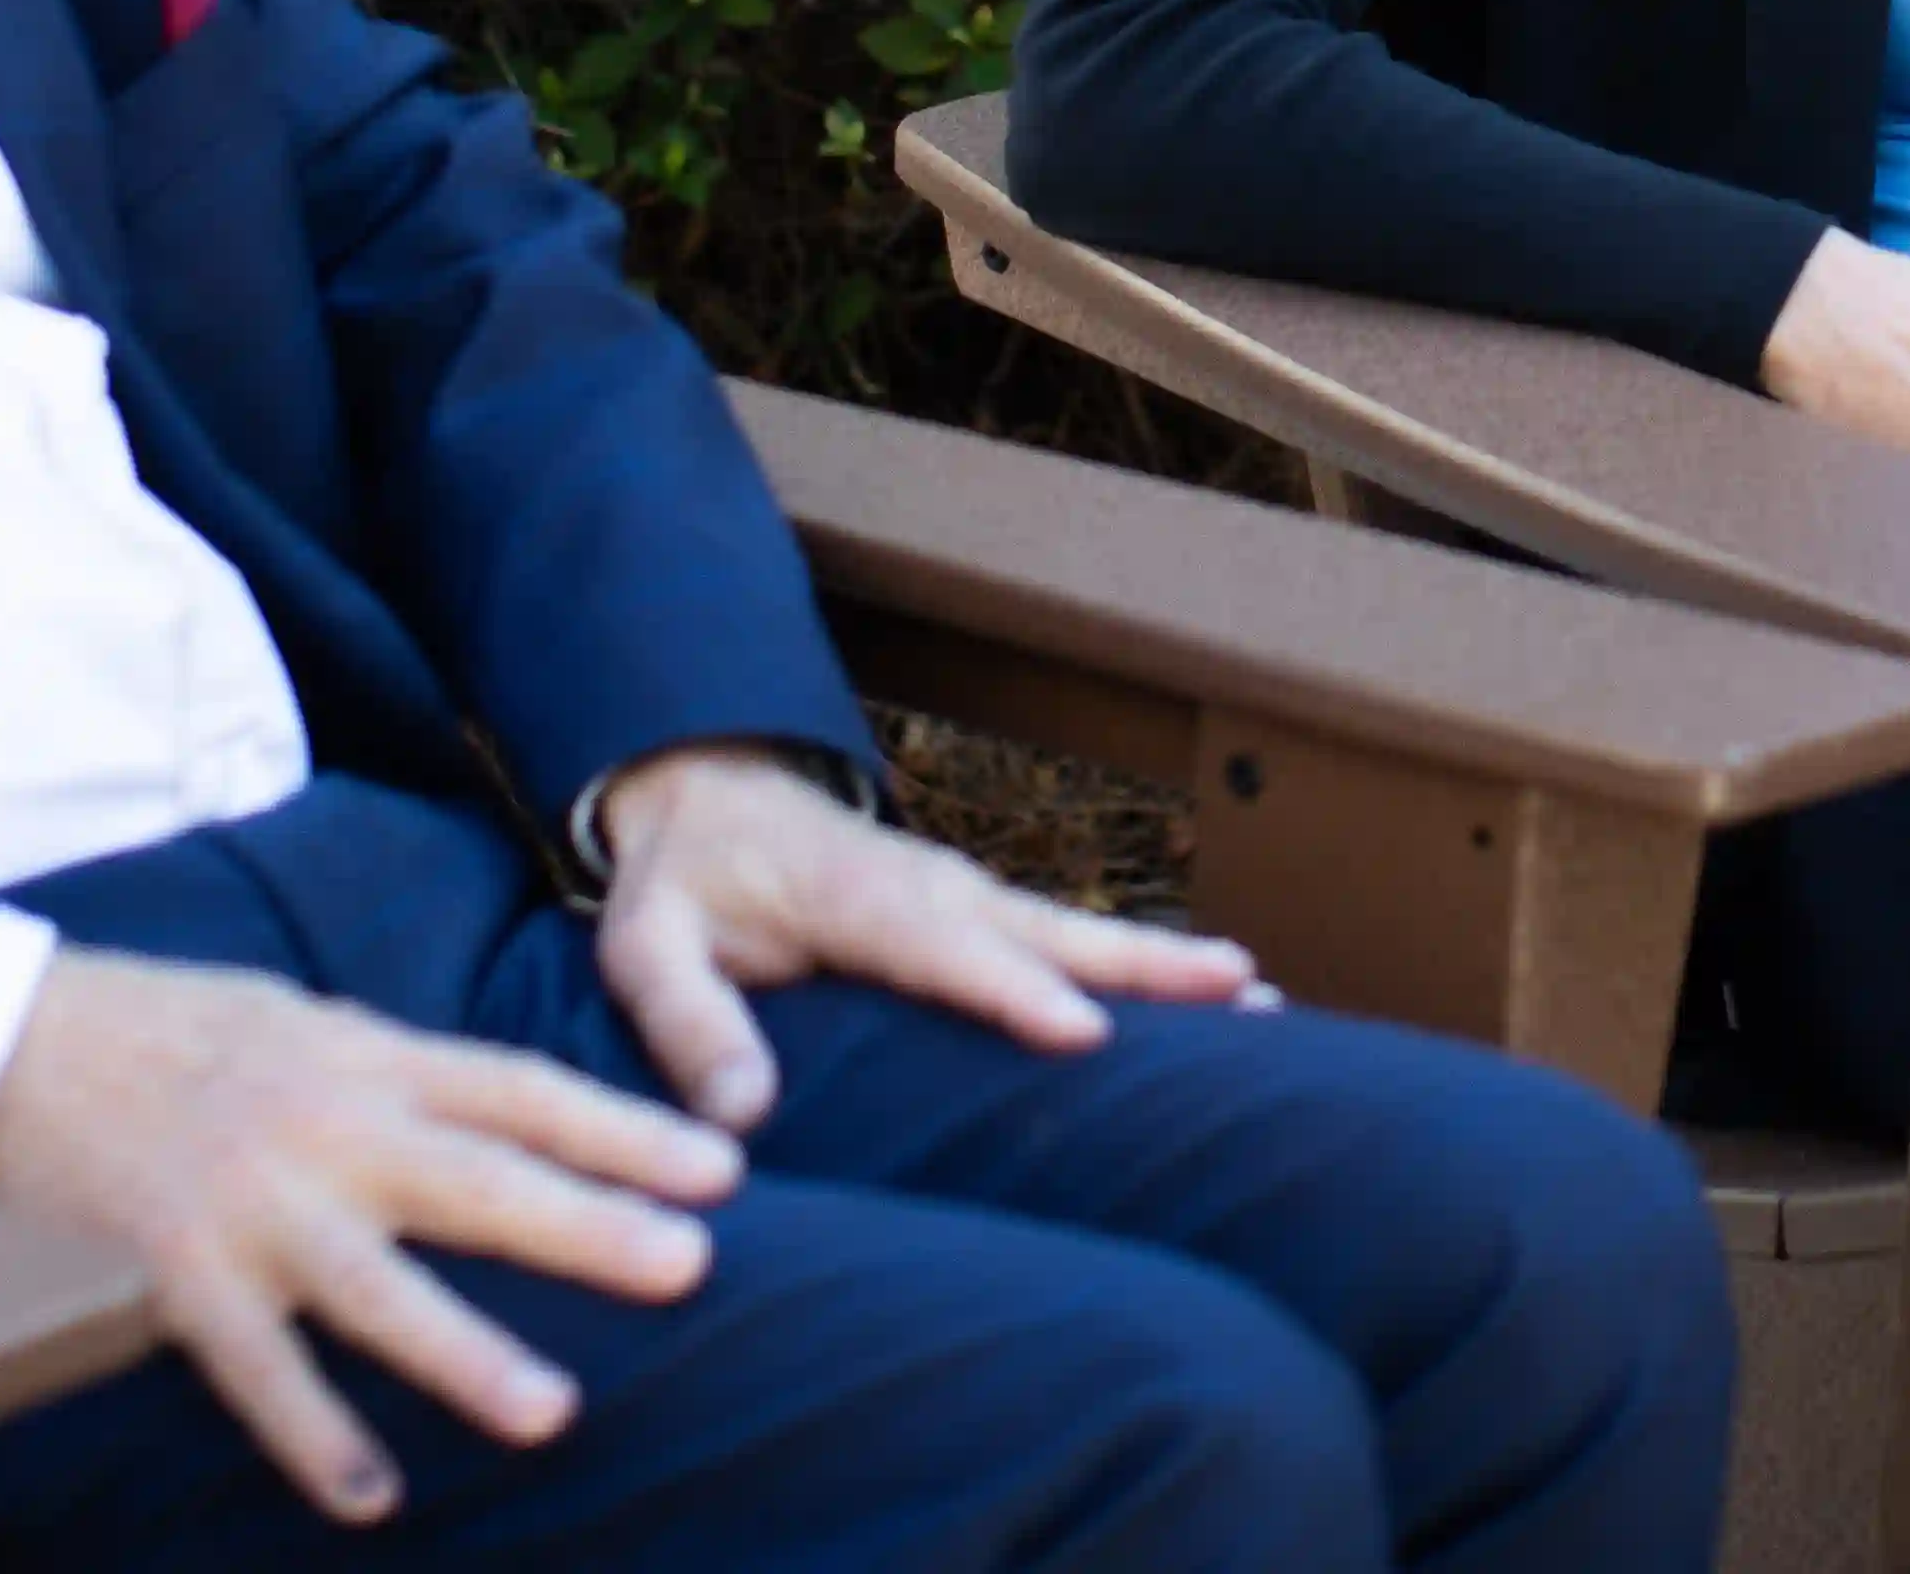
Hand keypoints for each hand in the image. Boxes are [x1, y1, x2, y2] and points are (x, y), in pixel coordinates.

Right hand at [0, 942, 739, 1525]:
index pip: (522, 1092)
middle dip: (591, 1225)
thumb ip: (393, 1071)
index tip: (724, 1168)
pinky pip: (256, 1369)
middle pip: (481, 1179)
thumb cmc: (164, 1027)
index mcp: (365, 1056)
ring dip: (466, 1352)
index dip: (626, 1130)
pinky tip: (371, 1495)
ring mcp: (251, 1205)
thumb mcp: (298, 1018)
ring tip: (552, 1410)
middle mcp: (324, 1126)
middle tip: (694, 1265)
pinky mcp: (173, 1272)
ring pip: (378, 1289)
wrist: (1, 1037)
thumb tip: (496, 1115)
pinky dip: (312, 1436)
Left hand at [589, 745, 1272, 1131]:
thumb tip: (740, 1121)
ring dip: (1170, 968)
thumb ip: (689, 1022)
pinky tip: (1218, 1000)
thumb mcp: (644, 947)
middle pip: (1048, 932)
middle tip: (1242, 992)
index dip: (1011, 989)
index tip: (1083, 1033)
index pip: (941, 946)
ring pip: (1079, 935)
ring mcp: (966, 895)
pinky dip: (1147, 970)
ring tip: (1264, 1000)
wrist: (706, 788)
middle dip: (1143, 969)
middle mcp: (931, 886)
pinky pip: (1071, 943)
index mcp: (853, 894)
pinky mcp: (983, 914)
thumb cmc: (679, 881)